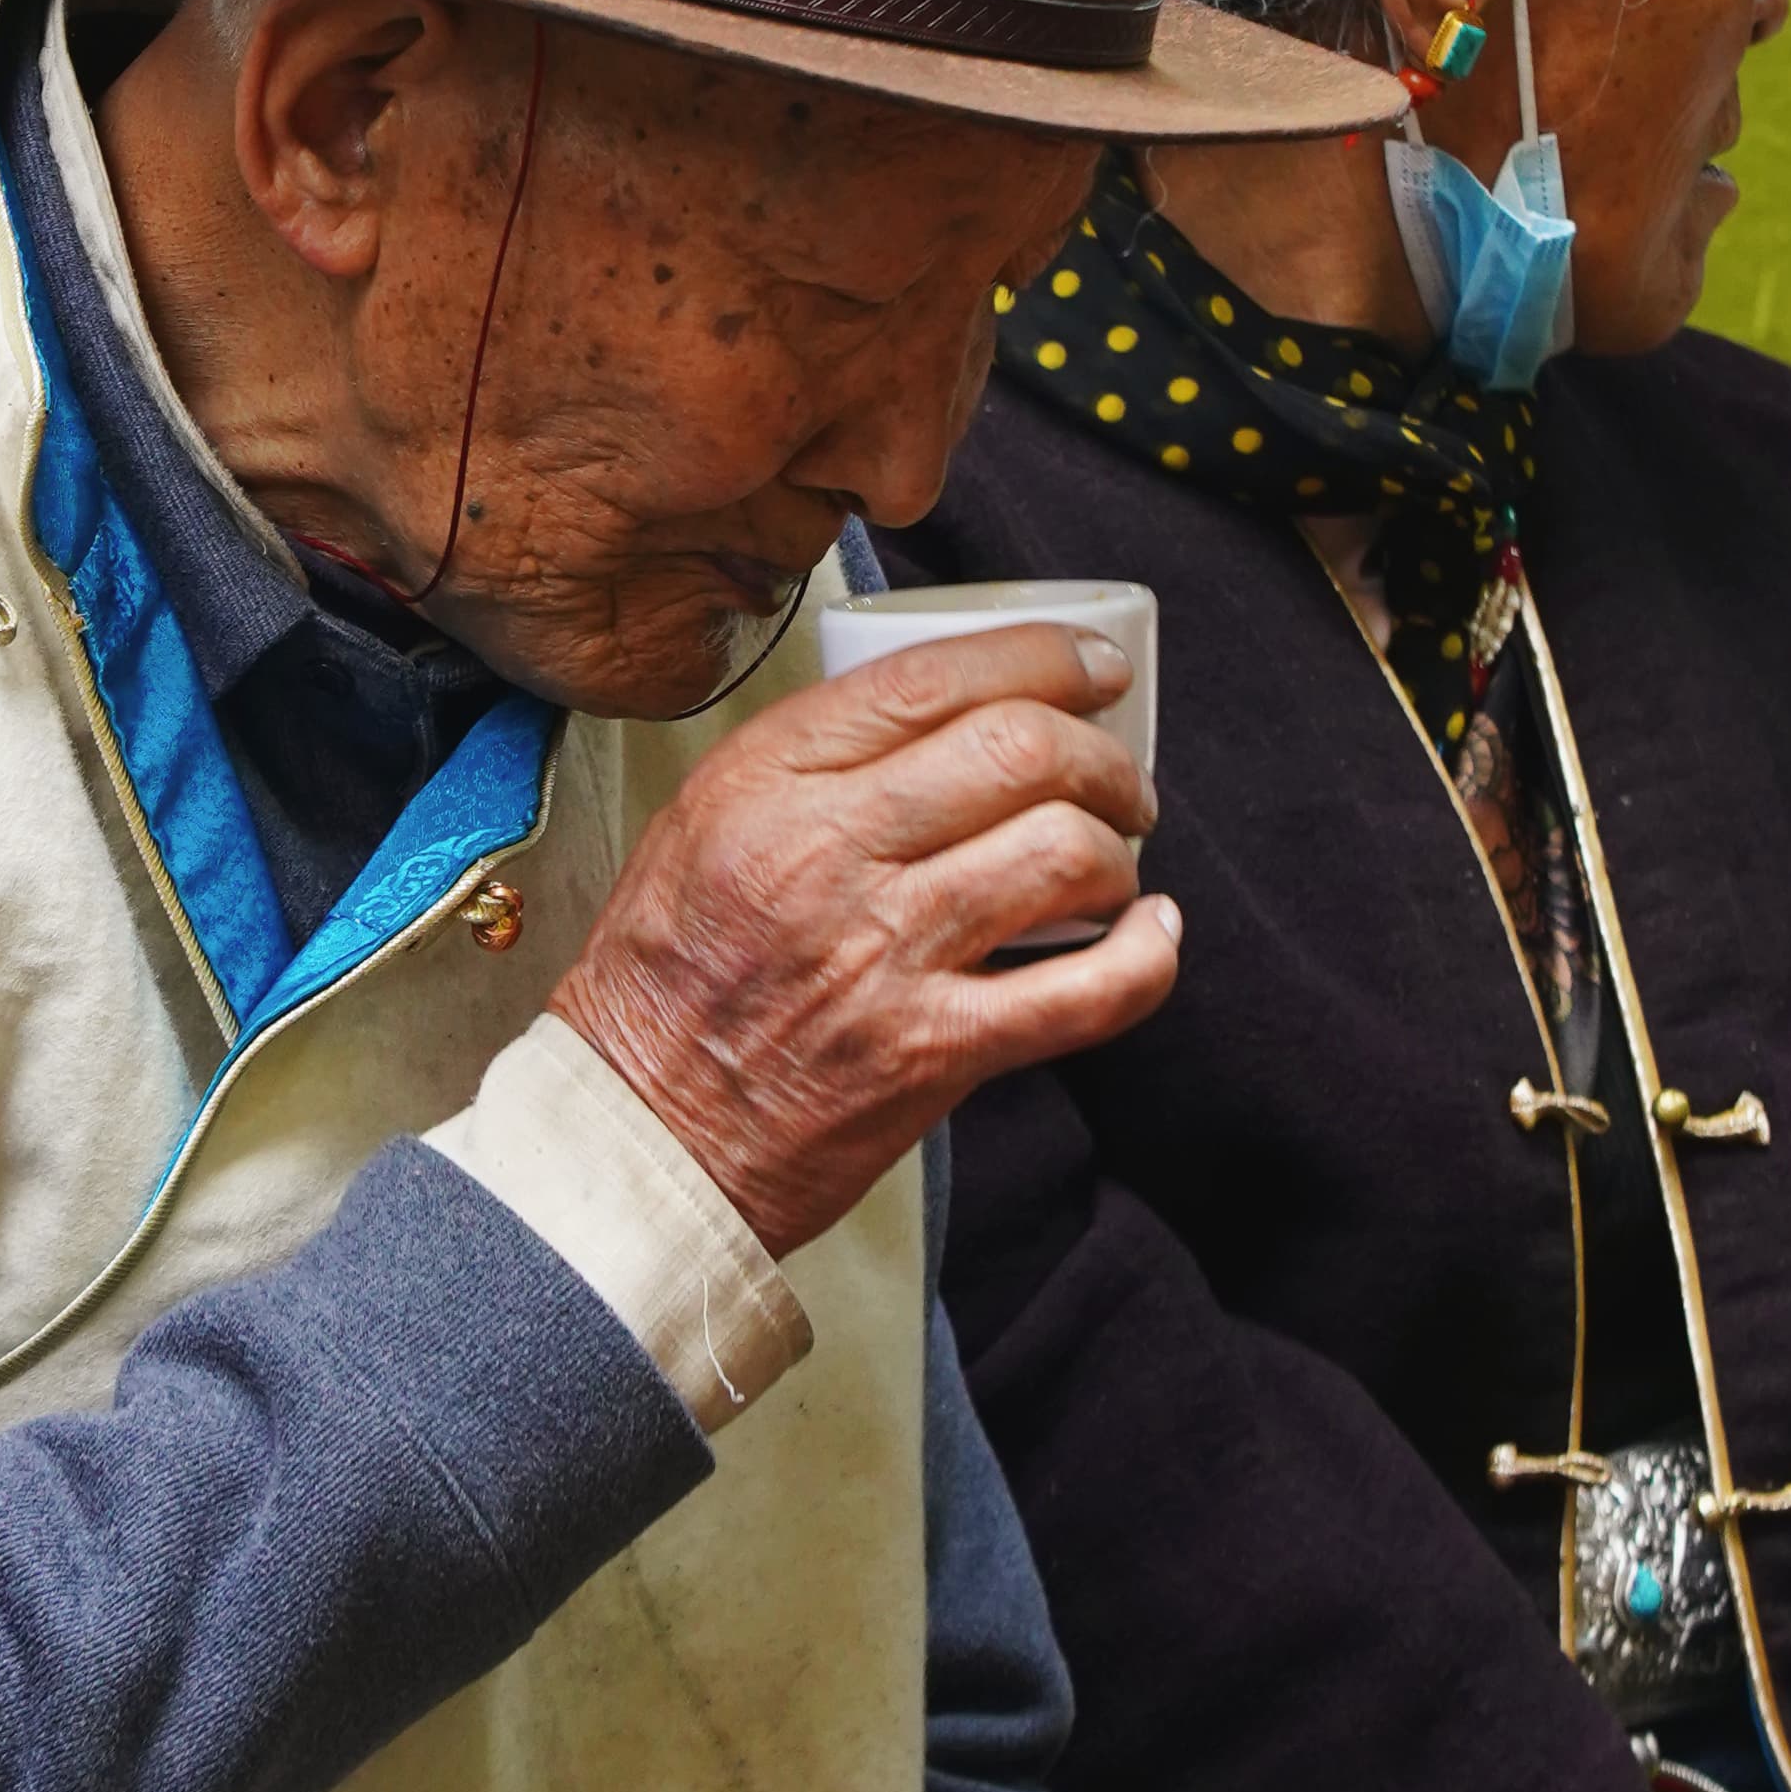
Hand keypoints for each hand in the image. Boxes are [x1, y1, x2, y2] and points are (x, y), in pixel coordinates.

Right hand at [552, 619, 1176, 1258]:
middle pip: (1019, 749)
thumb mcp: (702, 822)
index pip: (931, 678)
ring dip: (1119, 850)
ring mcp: (884, 955)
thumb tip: (956, 719)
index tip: (1093, 665)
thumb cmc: (668, 982)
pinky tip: (1150, 938)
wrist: (640, 1134)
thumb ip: (814, 762)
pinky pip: (1088, 991)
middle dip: (1101, 754)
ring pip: (1063, 851)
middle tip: (1119, 779)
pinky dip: (1146, 956)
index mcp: (765, 782)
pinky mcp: (932, 1053)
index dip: (1042, 657)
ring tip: (1114, 865)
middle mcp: (826, 855)